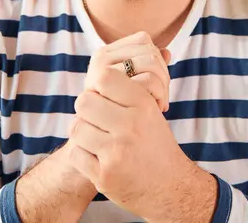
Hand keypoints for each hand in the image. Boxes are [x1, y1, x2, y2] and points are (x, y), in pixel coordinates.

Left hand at [67, 64, 195, 221]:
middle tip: (96, 117)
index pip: (105, 78)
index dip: (98, 85)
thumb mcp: (152, 110)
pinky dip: (82, 154)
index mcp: (144, 105)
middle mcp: (130, 126)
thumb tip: (121, 59)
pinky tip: (96, 155)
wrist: (171, 189)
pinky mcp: (104, 176)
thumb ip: (131, 88)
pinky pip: (76, 153)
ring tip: (95, 136)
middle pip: (84, 101)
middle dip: (87, 108)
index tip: (103, 95)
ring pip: (77, 127)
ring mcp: (116, 152)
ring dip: (83, 132)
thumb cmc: (156, 143)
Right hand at [84, 31, 170, 111]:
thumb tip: (167, 52)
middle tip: (163, 97)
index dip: (158, 58)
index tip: (161, 81)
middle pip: (150, 52)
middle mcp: (100, 59)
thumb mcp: (136, 88)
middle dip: (164, 75)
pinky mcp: (110, 91)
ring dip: (163, 87)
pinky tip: (157, 109)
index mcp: (106, 53)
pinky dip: (159, 95)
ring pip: (151, 64)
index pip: (143, 40)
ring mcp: (101, 73)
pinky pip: (148, 81)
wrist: (104, 143)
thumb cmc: (122, 114)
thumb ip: (149, 69)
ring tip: (160, 104)